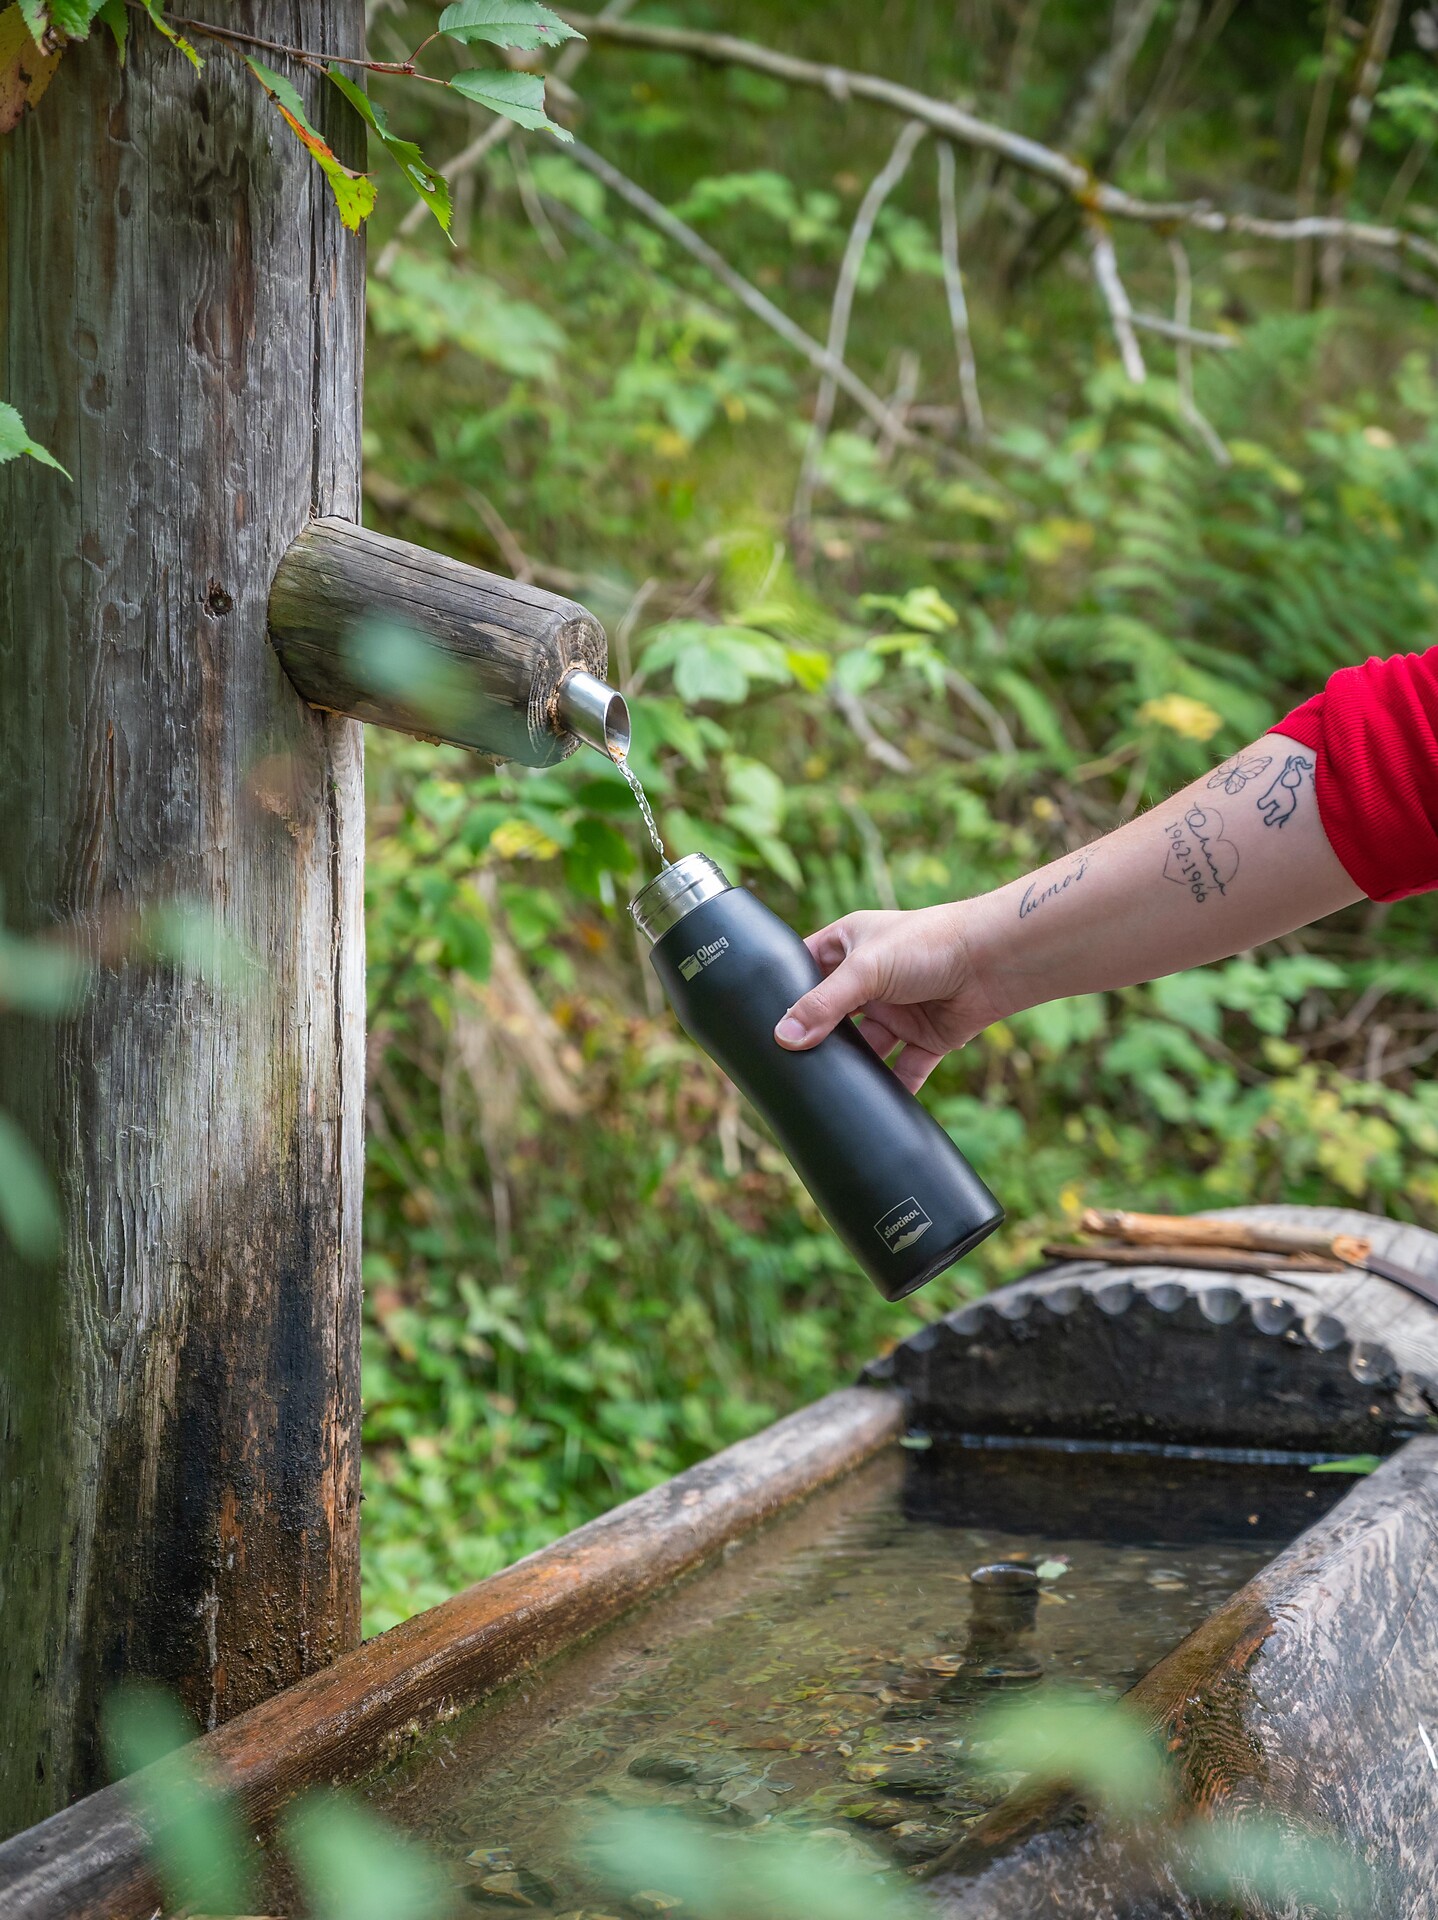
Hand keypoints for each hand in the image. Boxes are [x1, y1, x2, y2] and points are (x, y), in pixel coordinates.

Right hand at [772, 904, 997, 1090]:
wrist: (993, 960)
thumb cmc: (929, 943)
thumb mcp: (865, 970)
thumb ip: (823, 1004)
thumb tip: (783, 1037)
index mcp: (850, 946)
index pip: (806, 971)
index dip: (787, 994)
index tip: (762, 1023)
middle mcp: (872, 979)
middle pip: (834, 1017)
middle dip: (818, 1039)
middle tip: (791, 1065)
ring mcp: (899, 1010)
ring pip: (867, 1048)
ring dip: (854, 1068)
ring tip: (828, 1090)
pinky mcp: (927, 1037)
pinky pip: (905, 1069)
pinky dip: (894, 1089)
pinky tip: (875, 1109)